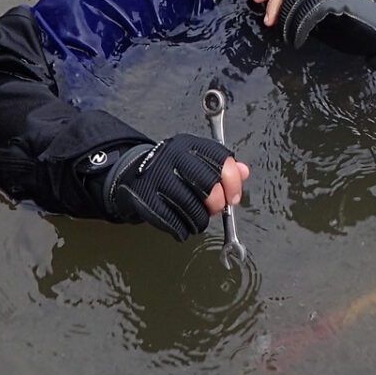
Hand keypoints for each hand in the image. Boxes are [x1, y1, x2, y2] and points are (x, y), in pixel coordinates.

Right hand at [102, 134, 248, 241]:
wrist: (131, 178)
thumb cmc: (173, 172)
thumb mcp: (196, 162)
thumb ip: (222, 167)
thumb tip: (244, 172)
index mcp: (188, 144)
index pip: (221, 159)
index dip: (233, 182)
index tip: (233, 198)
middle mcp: (171, 156)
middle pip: (208, 184)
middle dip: (217, 203)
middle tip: (214, 210)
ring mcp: (156, 177)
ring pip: (192, 207)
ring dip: (200, 221)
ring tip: (198, 221)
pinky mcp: (145, 198)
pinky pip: (173, 222)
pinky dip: (183, 230)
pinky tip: (182, 227)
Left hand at [254, 0, 375, 55]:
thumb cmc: (356, 24)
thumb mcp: (325, 11)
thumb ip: (306, 5)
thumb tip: (279, 10)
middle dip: (274, 2)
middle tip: (267, 19)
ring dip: (285, 16)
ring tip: (282, 30)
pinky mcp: (336, 3)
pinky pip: (308, 11)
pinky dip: (298, 26)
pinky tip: (297, 38)